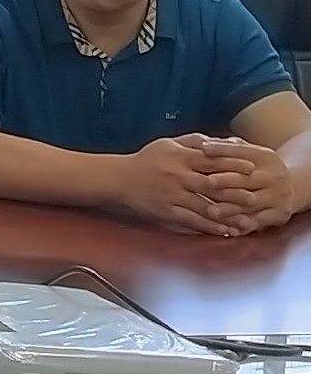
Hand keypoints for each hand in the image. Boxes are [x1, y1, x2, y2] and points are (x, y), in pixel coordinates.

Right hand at [115, 134, 256, 235]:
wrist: (119, 178)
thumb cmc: (146, 160)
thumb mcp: (167, 143)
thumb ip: (192, 142)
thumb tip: (217, 142)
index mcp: (178, 157)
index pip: (210, 160)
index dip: (232, 164)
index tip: (251, 168)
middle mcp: (177, 176)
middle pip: (211, 184)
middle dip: (234, 192)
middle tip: (255, 197)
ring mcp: (172, 195)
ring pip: (204, 206)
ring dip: (227, 214)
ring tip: (247, 220)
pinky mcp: (167, 211)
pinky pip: (192, 221)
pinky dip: (210, 227)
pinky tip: (225, 231)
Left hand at [195, 138, 294, 234]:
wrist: (290, 186)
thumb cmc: (256, 166)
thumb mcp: (247, 152)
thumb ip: (227, 148)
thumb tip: (203, 144)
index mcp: (265, 157)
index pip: (242, 151)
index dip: (222, 150)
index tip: (204, 149)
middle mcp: (274, 177)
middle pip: (247, 179)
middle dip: (226, 180)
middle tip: (207, 182)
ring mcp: (277, 197)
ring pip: (251, 203)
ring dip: (231, 208)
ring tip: (211, 211)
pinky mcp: (278, 215)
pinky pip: (258, 222)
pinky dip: (242, 225)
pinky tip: (229, 229)